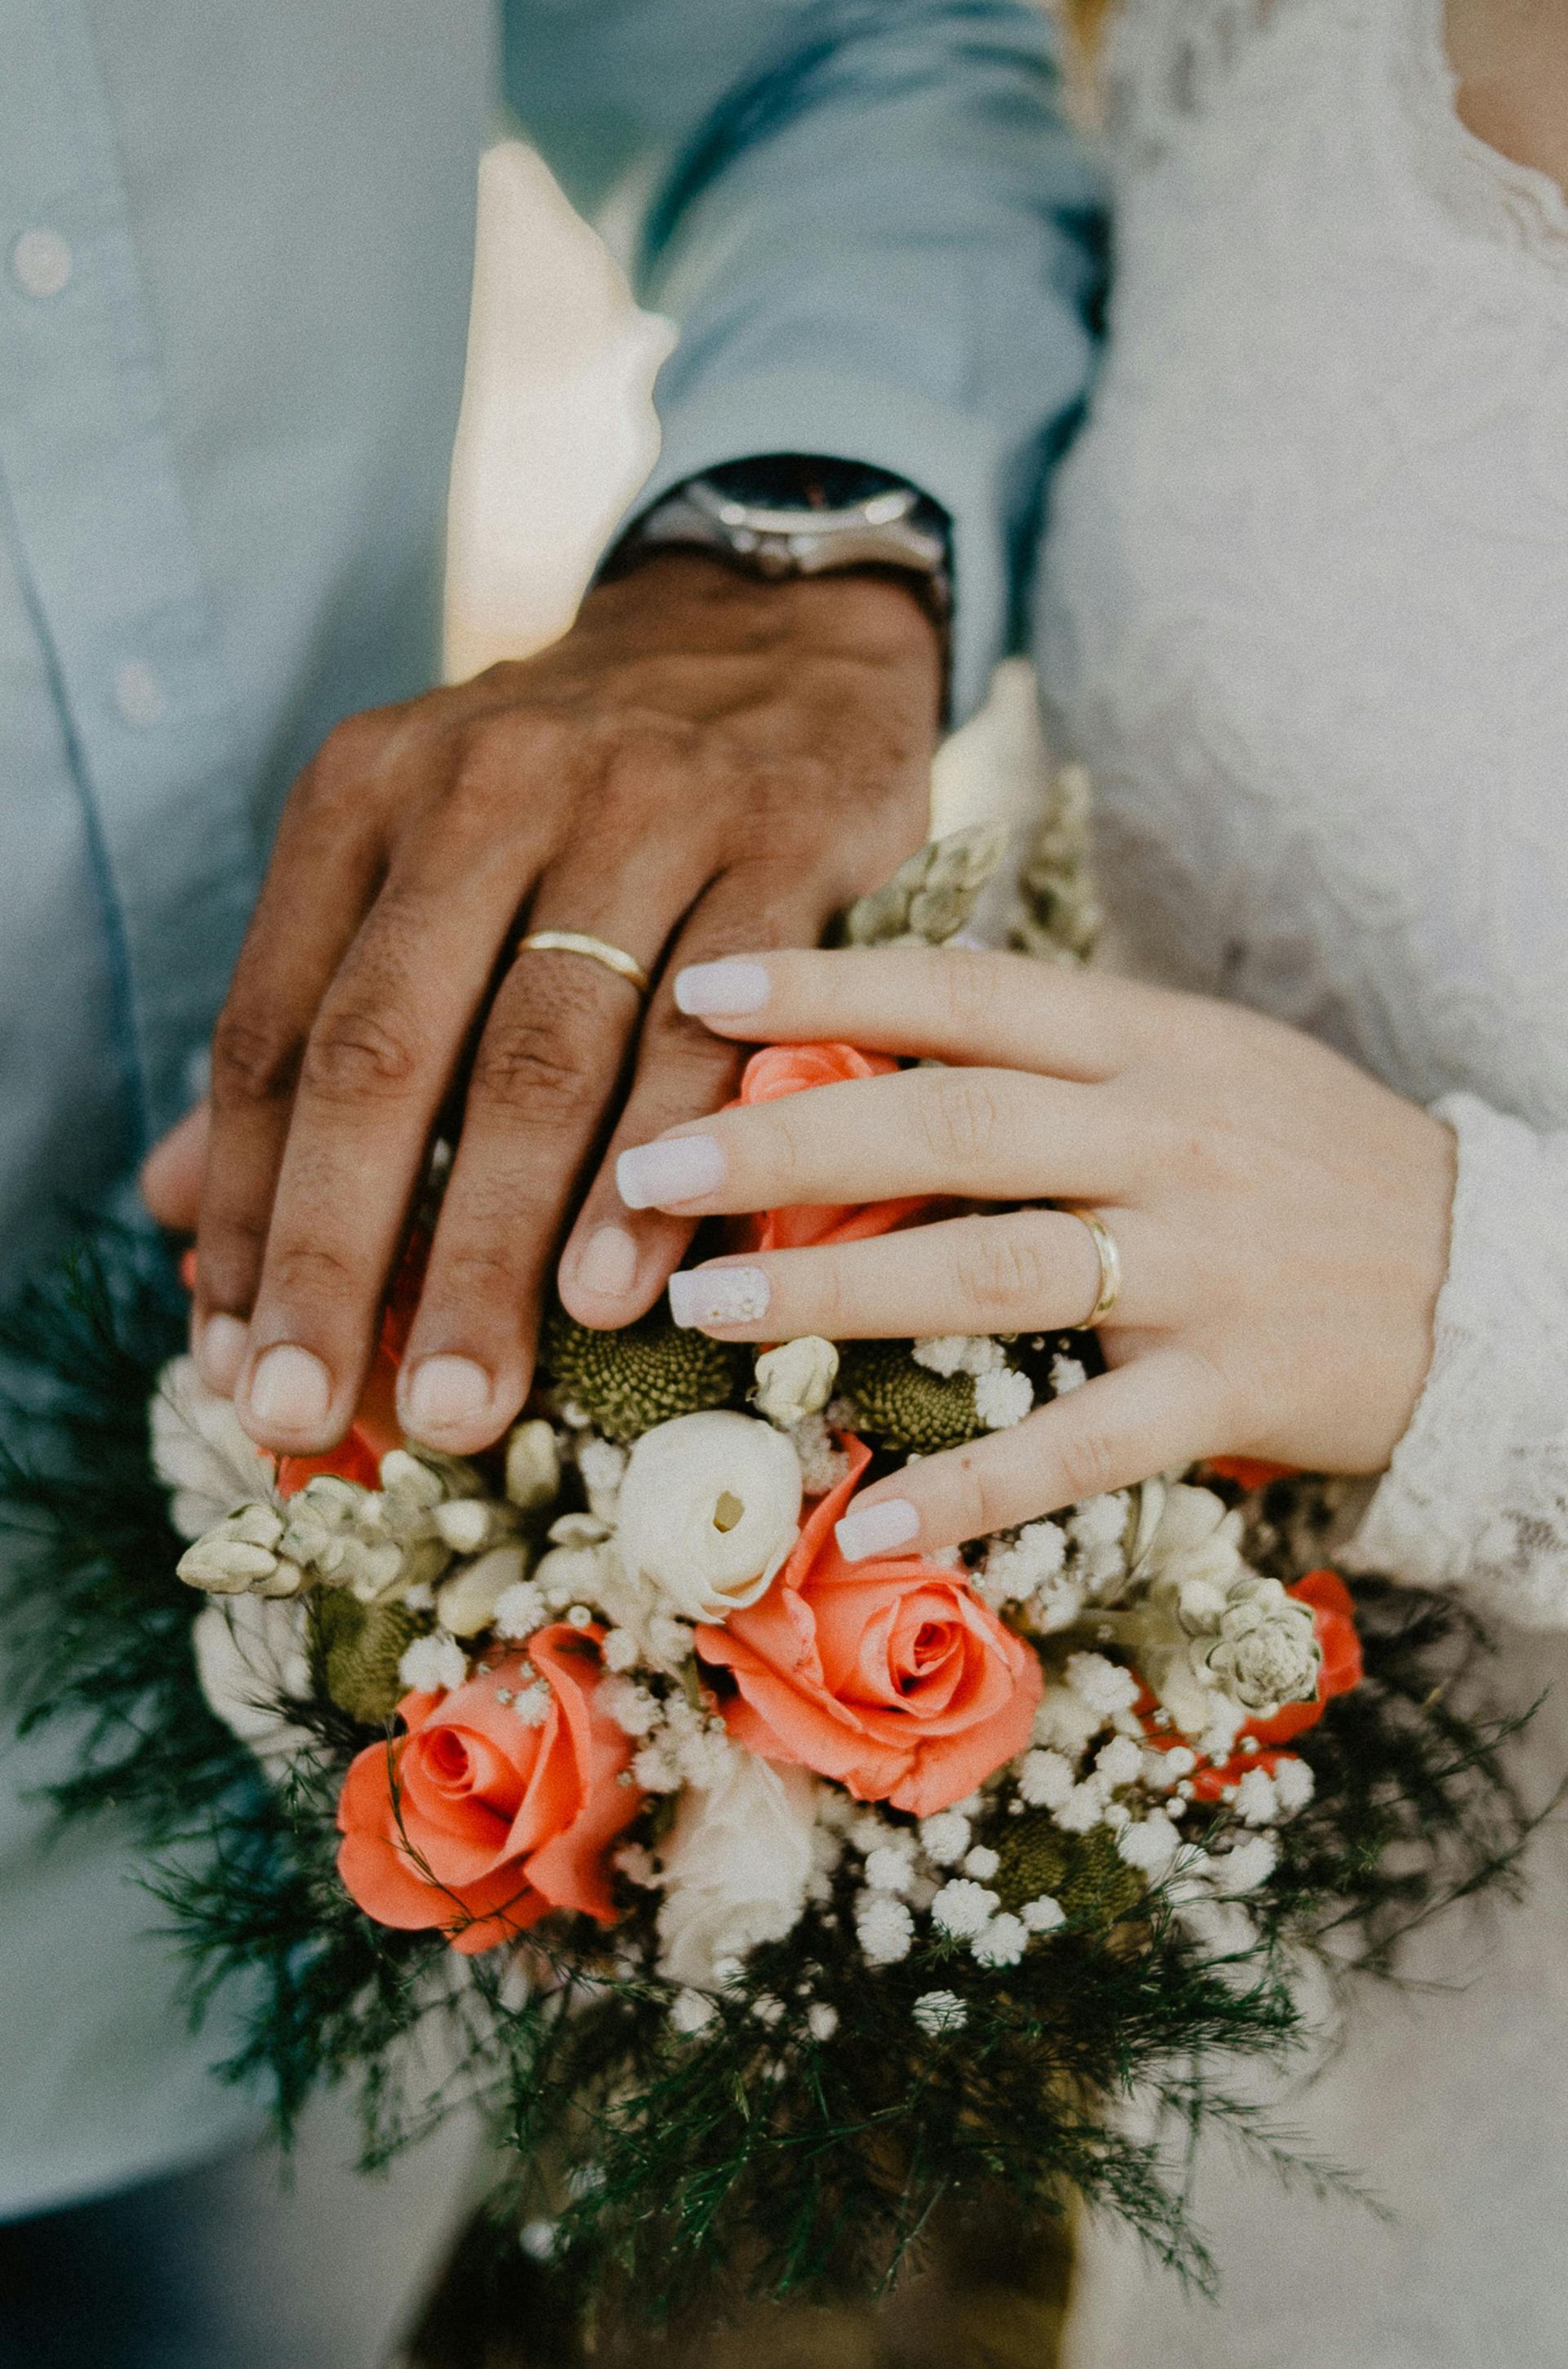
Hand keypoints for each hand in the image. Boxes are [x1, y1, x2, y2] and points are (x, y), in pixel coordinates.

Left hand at [140, 556, 938, 1456]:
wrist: (771, 628)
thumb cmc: (573, 786)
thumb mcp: (413, 852)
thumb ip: (308, 1017)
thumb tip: (174, 1204)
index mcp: (365, 795)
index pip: (275, 1031)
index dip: (246, 1210)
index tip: (236, 1364)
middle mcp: (485, 787)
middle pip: (387, 1051)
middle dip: (343, 1251)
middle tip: (315, 1413)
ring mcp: (641, 808)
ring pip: (545, 1055)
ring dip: (499, 1242)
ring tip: (469, 1391)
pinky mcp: (782, 841)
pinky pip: (718, 1028)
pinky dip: (666, 1165)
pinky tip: (627, 1287)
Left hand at [613, 946, 1456, 1555]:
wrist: (1489, 1274)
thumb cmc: (1305, 1160)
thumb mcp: (1200, 1064)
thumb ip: (1058, 1054)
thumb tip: (871, 1040)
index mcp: (1152, 1039)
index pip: (967, 992)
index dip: (825, 984)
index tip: (695, 990)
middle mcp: (1168, 1135)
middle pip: (948, 1126)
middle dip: (781, 1145)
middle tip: (642, 1171)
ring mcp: (1202, 1264)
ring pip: (994, 1269)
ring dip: (837, 1290)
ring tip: (706, 1304)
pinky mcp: (1233, 1386)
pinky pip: (1085, 1441)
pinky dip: (977, 1483)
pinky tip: (869, 1510)